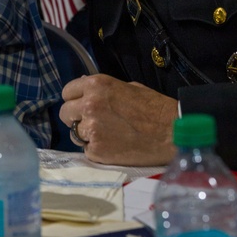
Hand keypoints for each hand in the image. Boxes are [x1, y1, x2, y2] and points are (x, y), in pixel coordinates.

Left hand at [59, 74, 178, 165]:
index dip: (75, 99)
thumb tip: (84, 87)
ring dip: (86, 135)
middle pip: (65, 113)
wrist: (172, 132)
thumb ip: (102, 89)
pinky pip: (86, 150)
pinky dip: (97, 150)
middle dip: (76, 117)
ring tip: (107, 135)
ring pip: (74, 133)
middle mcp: (89, 105)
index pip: (67, 92)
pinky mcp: (97, 151)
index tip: (82, 105)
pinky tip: (113, 146)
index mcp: (96, 85)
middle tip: (92, 123)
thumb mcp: (127, 87)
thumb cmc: (154, 107)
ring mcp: (91, 129)